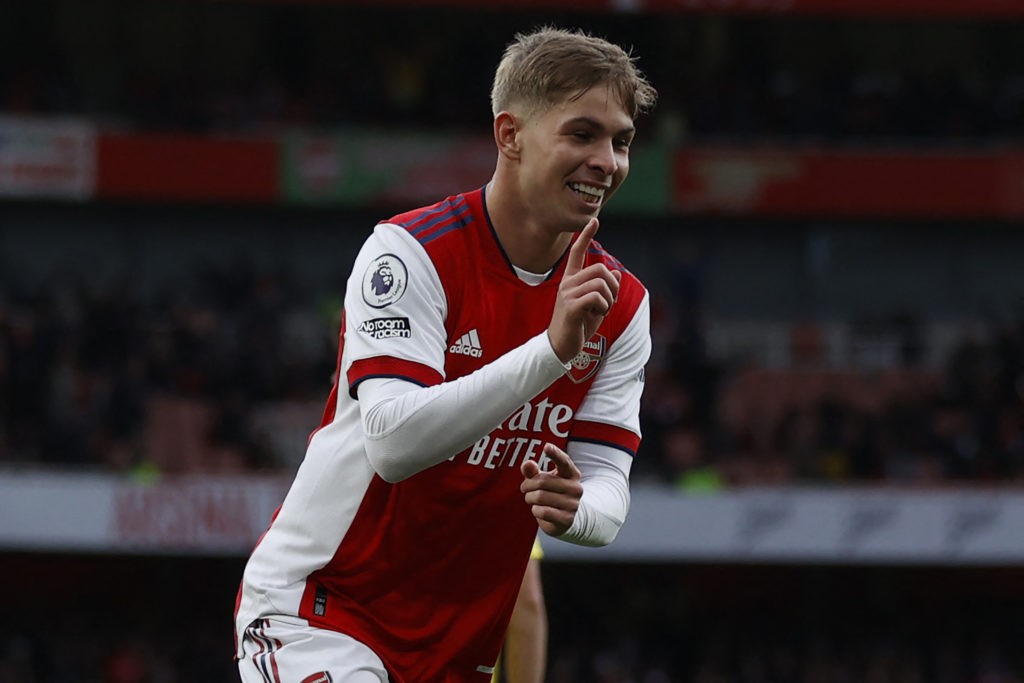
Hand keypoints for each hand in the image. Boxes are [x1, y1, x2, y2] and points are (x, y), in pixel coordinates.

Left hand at [520, 443, 583, 536]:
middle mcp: (576, 488)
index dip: (555, 453)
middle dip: (528, 485)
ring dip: (530, 498)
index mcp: (572, 474)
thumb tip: (527, 464)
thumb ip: (533, 471)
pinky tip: (538, 510)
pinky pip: (542, 511)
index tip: (546, 446)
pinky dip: (535, 510)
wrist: (566, 519)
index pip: (564, 461)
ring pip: (540, 497)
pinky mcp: (567, 519)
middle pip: (542, 481)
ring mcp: (573, 504)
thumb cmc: (552, 494)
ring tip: (531, 499)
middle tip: (525, 488)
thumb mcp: (543, 479)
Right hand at [547, 218, 620, 363]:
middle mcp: (568, 283)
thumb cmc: (578, 326)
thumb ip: (605, 290)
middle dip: (613, 287)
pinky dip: (603, 308)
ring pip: (601, 284)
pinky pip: (597, 298)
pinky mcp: (570, 306)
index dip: (585, 236)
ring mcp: (567, 293)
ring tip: (599, 312)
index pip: (577, 252)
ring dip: (609, 300)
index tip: (594, 220)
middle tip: (608, 304)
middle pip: (601, 269)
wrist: (560, 346)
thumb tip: (616, 274)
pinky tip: (594, 316)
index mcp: (572, 280)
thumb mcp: (596, 306)